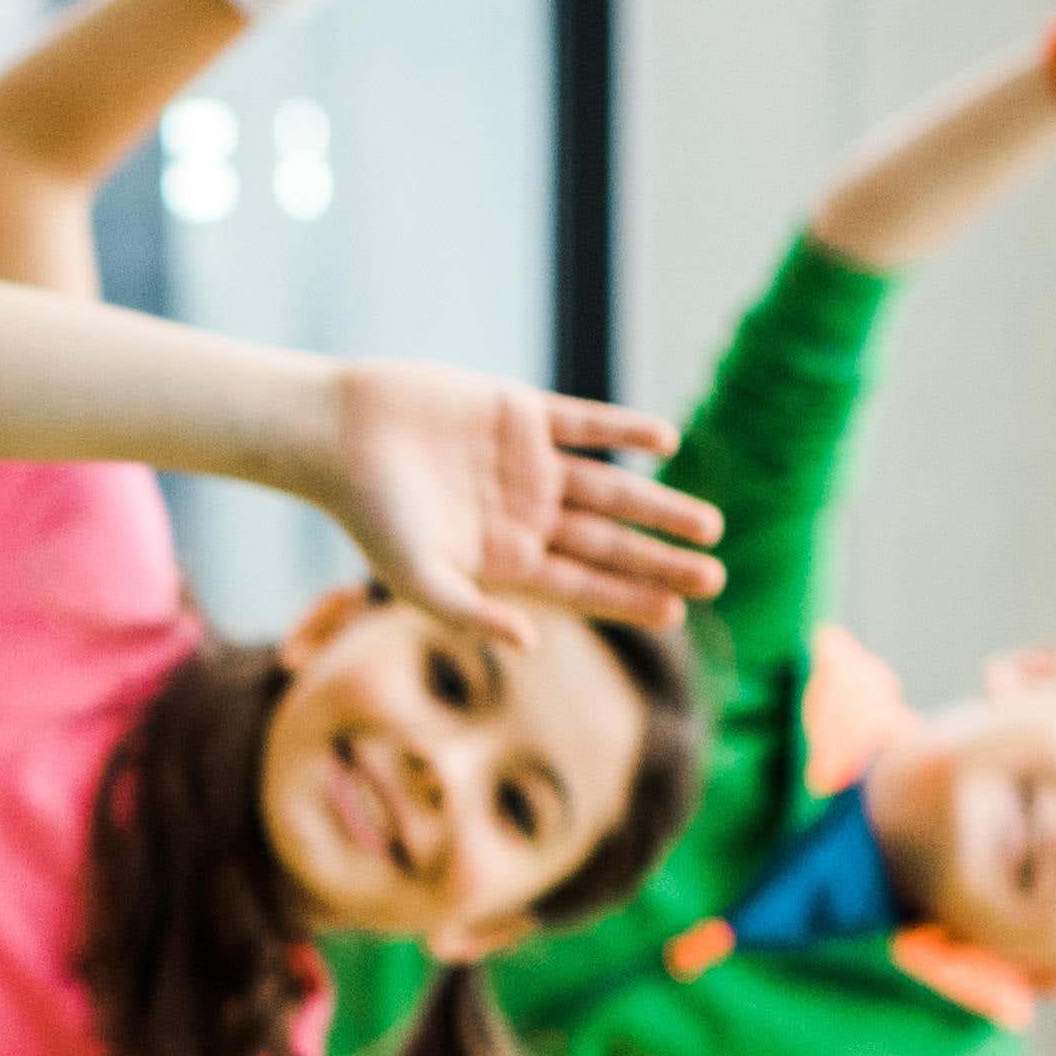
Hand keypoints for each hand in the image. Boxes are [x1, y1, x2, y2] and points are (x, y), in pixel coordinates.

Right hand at [316, 361, 725, 636]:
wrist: (339, 434)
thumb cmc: (368, 514)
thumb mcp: (415, 578)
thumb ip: (471, 613)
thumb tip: (532, 643)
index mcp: (503, 558)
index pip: (580, 585)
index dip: (629, 598)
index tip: (678, 613)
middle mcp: (523, 513)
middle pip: (608, 541)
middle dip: (661, 559)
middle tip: (716, 575)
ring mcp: (527, 463)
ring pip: (610, 488)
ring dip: (660, 505)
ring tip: (710, 525)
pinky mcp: (521, 412)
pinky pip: (586, 423)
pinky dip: (625, 431)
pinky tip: (666, 443)